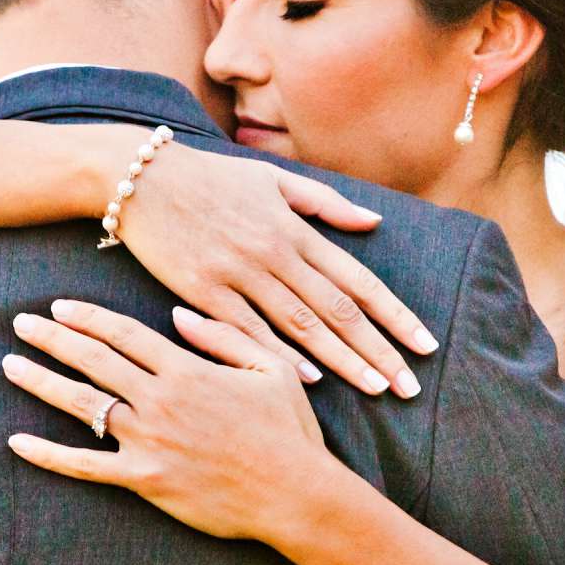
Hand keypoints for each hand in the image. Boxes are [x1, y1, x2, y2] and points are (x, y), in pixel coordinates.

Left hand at [1, 298, 342, 543]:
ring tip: (11, 365)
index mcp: (187, 370)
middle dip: (52, 338)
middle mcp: (160, 400)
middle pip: (94, 360)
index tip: (58, 307)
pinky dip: (48, 454)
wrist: (294, 494)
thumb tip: (177, 313)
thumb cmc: (289, 431)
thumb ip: (223, 335)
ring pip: (83, 404)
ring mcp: (148, 440)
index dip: (87, 318)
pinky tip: (17, 442)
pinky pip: (85, 466)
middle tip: (20, 323)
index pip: (124, 334)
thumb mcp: (270, 368)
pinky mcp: (144, 479)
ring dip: (42, 382)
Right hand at [110, 140, 435, 396]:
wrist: (139, 176)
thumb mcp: (272, 178)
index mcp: (296, 228)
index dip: (395, 314)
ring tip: (376, 389)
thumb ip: (325, 203)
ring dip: (342, 360)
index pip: (358, 279)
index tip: (425, 344)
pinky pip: (248, 330)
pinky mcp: (203, 290)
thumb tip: (375, 221)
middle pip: (338, 309)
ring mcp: (239, 272)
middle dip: (378, 350)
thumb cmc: (209, 177)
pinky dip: (280, 356)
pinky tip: (308, 381)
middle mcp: (275, 251)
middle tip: (410, 385)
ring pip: (301, 325)